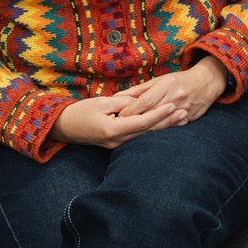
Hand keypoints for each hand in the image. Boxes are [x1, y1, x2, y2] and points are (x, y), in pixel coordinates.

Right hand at [50, 94, 185, 148]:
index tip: (173, 105)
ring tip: (181, 119)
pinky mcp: (116, 145)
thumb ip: (124, 103)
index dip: (158, 113)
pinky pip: (138, 138)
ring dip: (163, 127)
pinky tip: (165, 126)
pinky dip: (152, 131)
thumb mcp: (102, 102)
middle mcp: (117, 141)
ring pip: (145, 136)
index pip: (142, 122)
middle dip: (167, 122)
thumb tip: (142, 101)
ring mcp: (117, 146)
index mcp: (112, 130)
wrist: (63, 128)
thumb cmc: (80, 112)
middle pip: (147, 131)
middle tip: (185, 113)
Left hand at [112, 56, 228, 124]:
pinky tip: (148, 135)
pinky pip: (172, 128)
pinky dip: (159, 131)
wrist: (207, 82)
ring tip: (131, 132)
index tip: (118, 116)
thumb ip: (138, 90)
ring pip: (161, 123)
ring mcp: (184, 108)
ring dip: (145, 129)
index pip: (145, 101)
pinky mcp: (191, 118)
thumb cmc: (180, 80)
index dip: (131, 110)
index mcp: (167, 85)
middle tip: (120, 126)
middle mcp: (176, 97)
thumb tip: (117, 97)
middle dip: (134, 121)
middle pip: (151, 113)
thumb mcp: (160, 80)